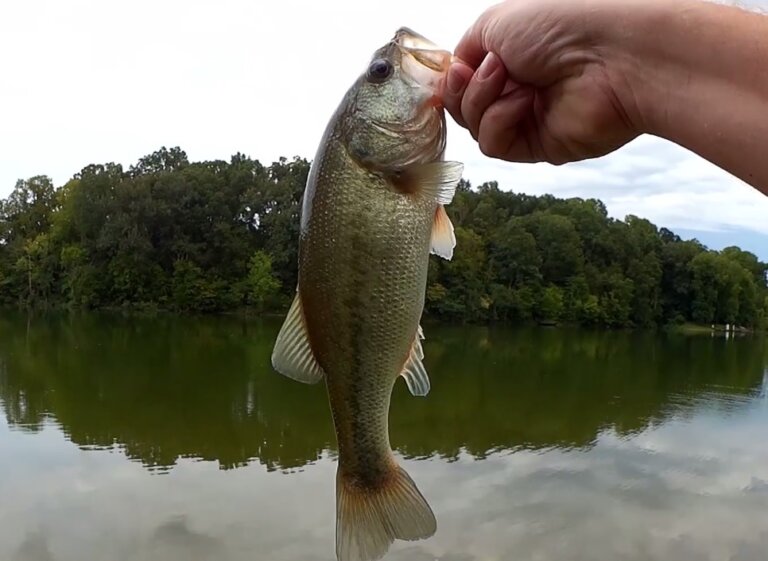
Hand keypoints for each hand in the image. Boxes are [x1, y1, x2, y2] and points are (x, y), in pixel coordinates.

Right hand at [442, 0, 644, 164]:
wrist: (609, 56)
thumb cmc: (559, 26)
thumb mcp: (495, 23)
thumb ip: (465, 50)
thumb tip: (453, 76)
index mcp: (509, 56)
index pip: (463, 78)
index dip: (452, 78)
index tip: (456, 69)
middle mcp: (517, 87)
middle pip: (462, 106)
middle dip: (465, 89)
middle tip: (488, 70)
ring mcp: (526, 118)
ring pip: (474, 126)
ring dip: (483, 101)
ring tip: (512, 80)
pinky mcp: (536, 146)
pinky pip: (494, 143)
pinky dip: (500, 121)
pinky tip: (525, 102)